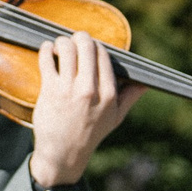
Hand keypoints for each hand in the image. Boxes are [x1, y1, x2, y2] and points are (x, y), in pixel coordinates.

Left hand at [28, 32, 144, 187]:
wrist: (63, 152)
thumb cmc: (90, 133)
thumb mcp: (116, 117)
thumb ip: (130, 97)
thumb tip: (145, 83)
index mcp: (109, 94)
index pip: (103, 55)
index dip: (95, 45)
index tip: (89, 46)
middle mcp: (90, 89)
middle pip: (86, 46)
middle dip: (80, 37)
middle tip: (75, 40)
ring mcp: (68, 89)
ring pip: (66, 48)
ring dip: (62, 42)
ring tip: (60, 45)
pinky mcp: (50, 90)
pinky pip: (47, 59)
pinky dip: (45, 49)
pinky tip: (47, 50)